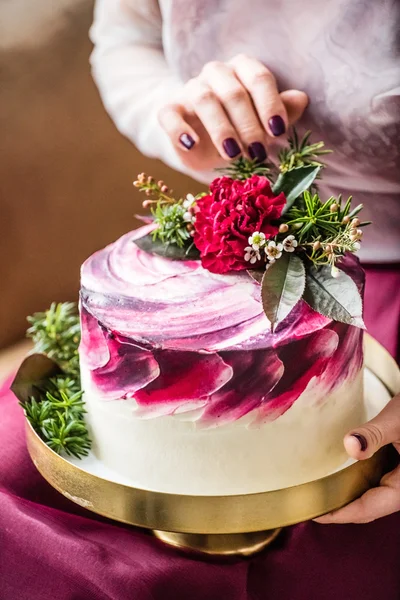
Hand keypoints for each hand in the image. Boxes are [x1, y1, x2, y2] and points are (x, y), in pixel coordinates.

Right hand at [158, 54, 307, 171]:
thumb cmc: (239, 129)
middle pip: (233, 92)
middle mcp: (216, 73)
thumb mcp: (263, 124)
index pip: (258, 78)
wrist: (202, 141)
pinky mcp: (169, 110)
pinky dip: (179, 129)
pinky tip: (191, 145)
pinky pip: (169, 114)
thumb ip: (283, 112)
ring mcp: (190, 90)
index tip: (278, 131)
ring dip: (221, 128)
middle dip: (248, 125)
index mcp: (243, 70)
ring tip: (233, 154)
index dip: (270, 104)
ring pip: (204, 99)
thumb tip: (301, 99)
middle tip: (258, 152)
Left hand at [315, 393, 399, 523]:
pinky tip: (336, 473)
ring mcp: (399, 480)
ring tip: (316, 488)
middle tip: (307, 501)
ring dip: (346, 494)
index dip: (340, 514)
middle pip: (368, 507)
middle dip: (339, 507)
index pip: (369, 509)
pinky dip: (355, 481)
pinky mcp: (396, 471)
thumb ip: (374, 434)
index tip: (313, 512)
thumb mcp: (396, 420)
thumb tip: (350, 445)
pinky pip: (374, 483)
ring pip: (371, 496)